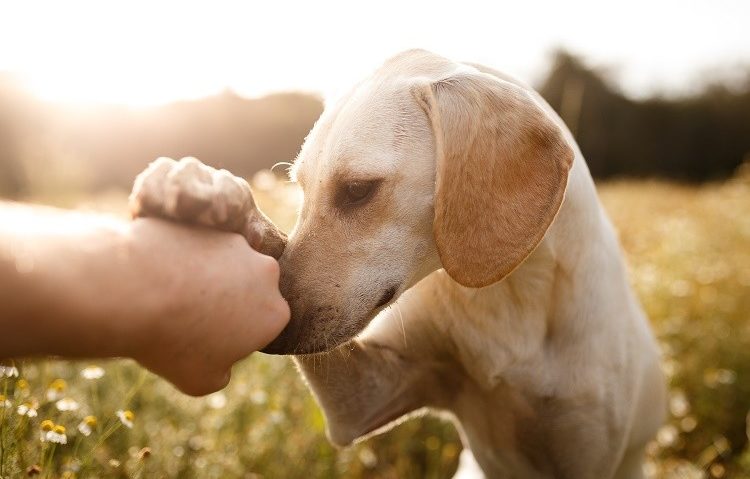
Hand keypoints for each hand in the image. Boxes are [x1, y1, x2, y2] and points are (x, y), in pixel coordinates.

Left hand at [125, 218, 289, 394]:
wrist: (133, 291)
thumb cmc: (171, 342)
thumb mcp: (200, 381)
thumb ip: (223, 372)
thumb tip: (223, 363)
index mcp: (274, 313)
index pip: (261, 326)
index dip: (235, 337)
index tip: (205, 344)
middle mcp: (265, 273)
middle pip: (249, 289)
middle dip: (228, 300)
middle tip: (187, 317)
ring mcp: (236, 244)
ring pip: (224, 264)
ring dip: (205, 276)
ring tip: (167, 295)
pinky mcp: (207, 224)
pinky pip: (197, 246)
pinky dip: (182, 257)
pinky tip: (156, 274)